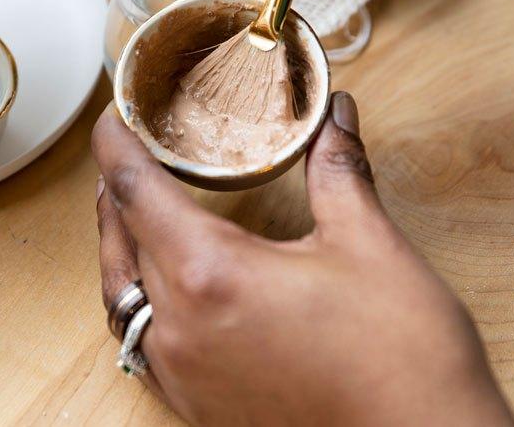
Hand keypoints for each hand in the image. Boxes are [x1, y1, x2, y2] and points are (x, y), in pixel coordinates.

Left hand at [93, 92, 513, 424]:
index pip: (134, 189)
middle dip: (118, 189)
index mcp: (210, 274)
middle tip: (130, 152)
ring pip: (122, 295)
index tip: (113, 116)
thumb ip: (336, 170)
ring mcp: (182, 374)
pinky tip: (168, 289)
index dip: (115, 143)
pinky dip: (141, 301)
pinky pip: (144, 343)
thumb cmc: (400, 357)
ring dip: (121, 247)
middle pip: (120, 241)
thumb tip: (332, 116)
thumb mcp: (369, 245)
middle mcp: (180, 327)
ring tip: (137, 212)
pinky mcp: (197, 406)